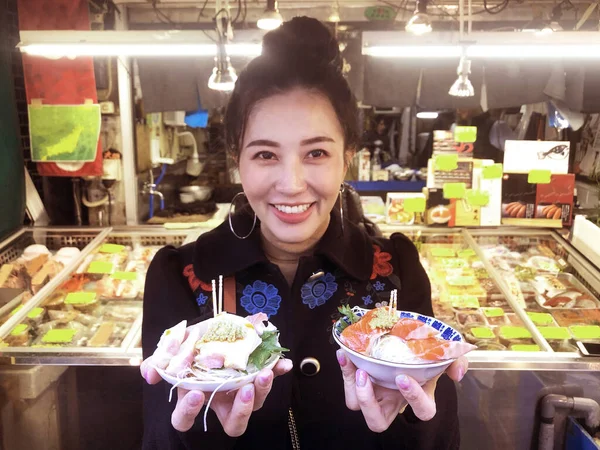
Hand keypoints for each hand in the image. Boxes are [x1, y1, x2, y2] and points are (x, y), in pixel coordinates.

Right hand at [140, 325, 292, 435]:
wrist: (212, 328)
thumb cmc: (190, 344)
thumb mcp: (173, 347)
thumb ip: (159, 360)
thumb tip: (149, 375)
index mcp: (195, 398)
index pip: (184, 420)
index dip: (189, 412)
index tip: (197, 394)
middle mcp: (220, 401)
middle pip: (233, 423)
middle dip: (241, 410)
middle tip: (244, 388)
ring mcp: (241, 391)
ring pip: (255, 404)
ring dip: (262, 390)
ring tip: (265, 372)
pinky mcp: (257, 376)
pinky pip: (270, 379)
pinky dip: (278, 371)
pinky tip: (284, 364)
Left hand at [337, 350, 467, 432]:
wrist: (405, 338)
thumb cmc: (423, 353)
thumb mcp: (441, 355)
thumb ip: (455, 362)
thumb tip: (456, 374)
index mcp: (418, 399)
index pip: (422, 412)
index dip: (413, 398)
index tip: (403, 377)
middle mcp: (393, 402)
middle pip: (377, 423)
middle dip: (368, 403)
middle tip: (367, 375)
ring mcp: (374, 394)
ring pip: (355, 405)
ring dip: (352, 386)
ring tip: (354, 364)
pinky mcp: (359, 382)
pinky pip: (347, 385)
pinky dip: (345, 369)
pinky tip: (344, 353)